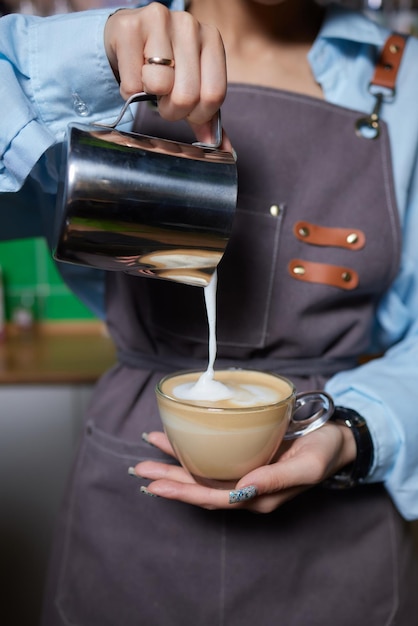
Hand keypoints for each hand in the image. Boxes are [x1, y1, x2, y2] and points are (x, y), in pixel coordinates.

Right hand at [104, 3, 227, 147]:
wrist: (126, 37)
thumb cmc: (164, 66)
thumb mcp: (191, 87)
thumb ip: (208, 117)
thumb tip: (226, 152)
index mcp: (211, 39)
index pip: (214, 95)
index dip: (198, 115)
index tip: (187, 111)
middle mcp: (189, 24)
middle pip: (187, 94)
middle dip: (172, 110)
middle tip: (164, 99)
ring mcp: (159, 20)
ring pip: (159, 86)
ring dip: (150, 97)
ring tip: (149, 84)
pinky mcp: (129, 26)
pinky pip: (132, 83)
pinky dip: (129, 91)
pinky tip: (133, 73)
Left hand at [132, 423, 356, 512]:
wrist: (336, 439)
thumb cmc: (323, 451)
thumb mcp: (306, 466)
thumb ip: (275, 480)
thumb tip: (243, 488)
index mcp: (258, 497)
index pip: (213, 499)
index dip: (183, 494)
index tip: (156, 486)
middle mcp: (246, 489)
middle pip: (200, 488)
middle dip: (169, 480)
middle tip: (139, 470)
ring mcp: (244, 474)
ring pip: (202, 474)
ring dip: (174, 465)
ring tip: (147, 454)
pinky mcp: (245, 457)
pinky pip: (212, 457)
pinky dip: (191, 449)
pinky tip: (175, 439)